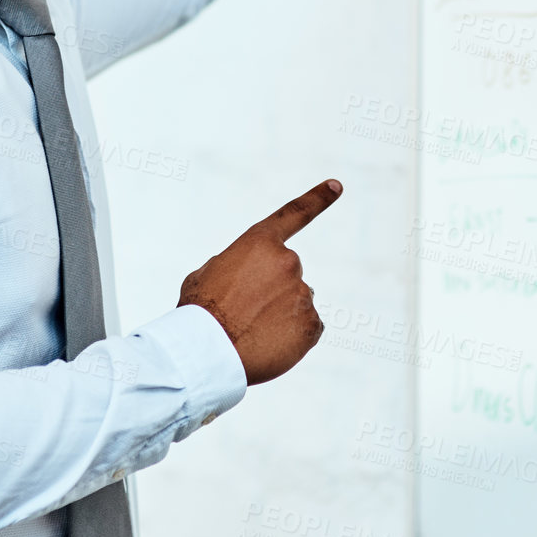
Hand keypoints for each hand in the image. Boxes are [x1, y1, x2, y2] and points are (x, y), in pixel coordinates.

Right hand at [177, 180, 342, 385]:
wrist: (208, 352)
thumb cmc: (199, 314)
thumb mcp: (205, 276)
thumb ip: (233, 266)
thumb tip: (244, 276)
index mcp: (259, 244)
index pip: (293, 215)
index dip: (317, 198)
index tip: (337, 185)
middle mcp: (288, 262)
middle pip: (286, 275)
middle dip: (271, 290)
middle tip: (244, 312)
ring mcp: (303, 294)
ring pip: (295, 304)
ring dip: (278, 316)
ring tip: (250, 331)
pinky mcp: (313, 325)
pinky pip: (306, 329)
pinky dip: (291, 338)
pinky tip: (267, 344)